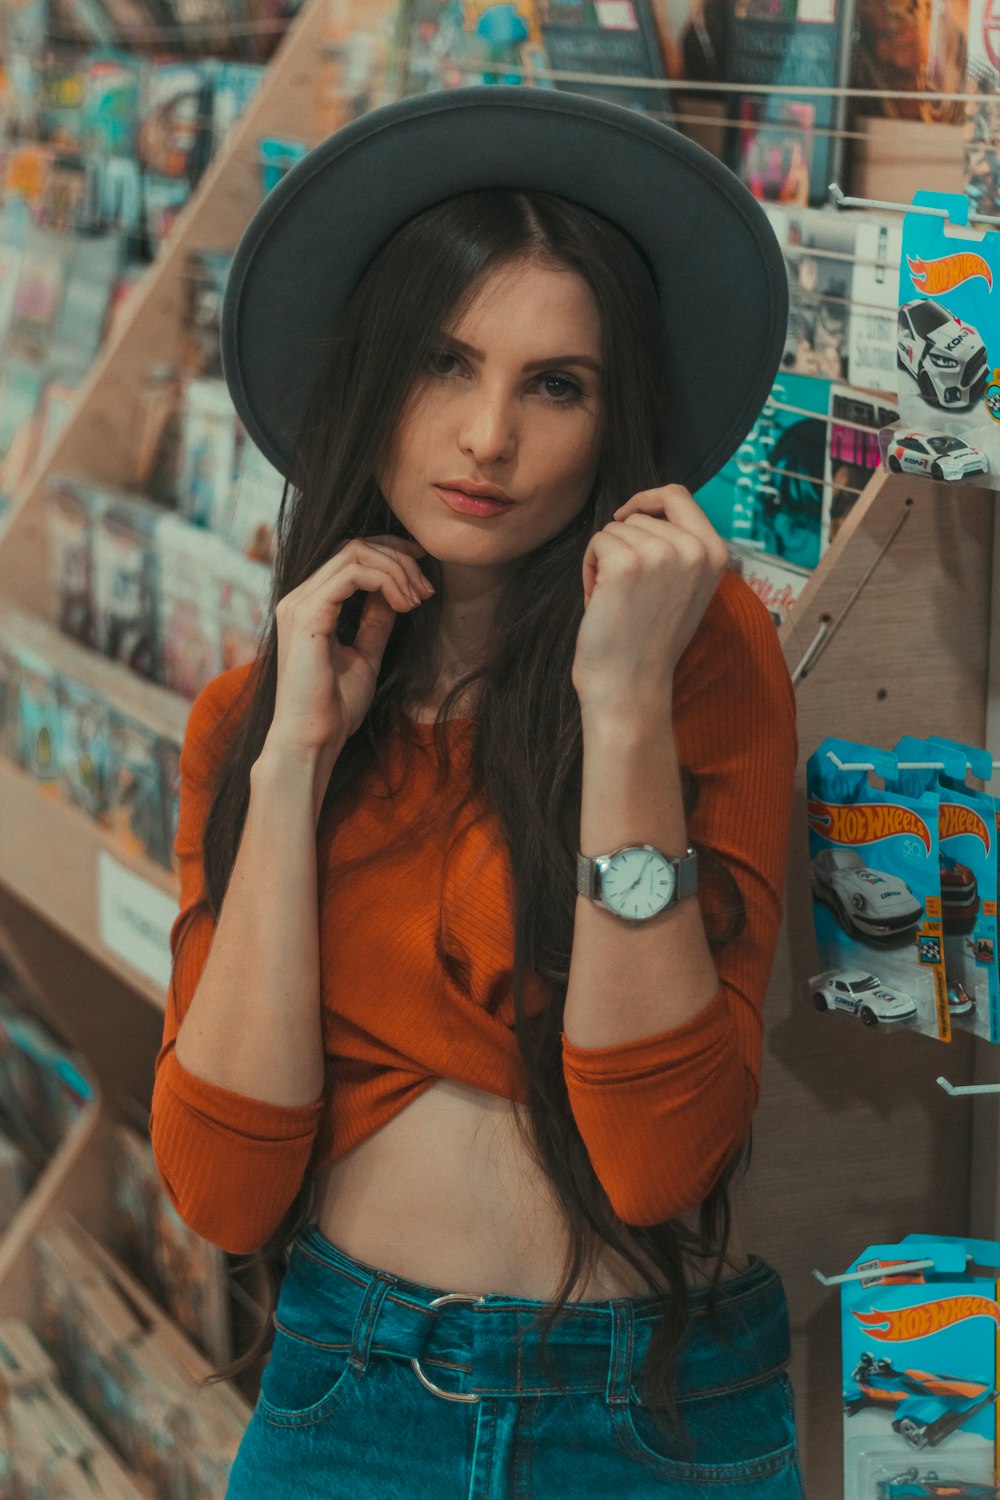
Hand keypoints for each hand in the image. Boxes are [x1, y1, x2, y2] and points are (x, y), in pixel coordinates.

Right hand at [269, 534, 433, 759]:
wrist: (312, 739)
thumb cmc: (334, 707)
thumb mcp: (365, 656)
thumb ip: (375, 622)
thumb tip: (395, 595)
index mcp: (309, 605)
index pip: (348, 555)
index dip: (389, 554)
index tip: (422, 571)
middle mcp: (299, 597)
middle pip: (353, 547)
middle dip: (398, 559)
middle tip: (426, 589)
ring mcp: (299, 603)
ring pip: (355, 554)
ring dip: (397, 570)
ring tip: (419, 598)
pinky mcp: (307, 615)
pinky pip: (352, 575)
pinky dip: (386, 582)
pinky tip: (405, 604)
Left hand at [571, 485, 728, 719]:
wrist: (631, 685)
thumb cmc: (648, 641)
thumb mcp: (685, 587)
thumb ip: (679, 549)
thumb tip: (649, 507)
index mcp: (715, 552)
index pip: (678, 495)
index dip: (647, 499)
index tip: (626, 517)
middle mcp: (694, 548)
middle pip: (640, 514)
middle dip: (622, 544)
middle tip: (625, 590)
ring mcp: (662, 553)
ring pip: (614, 529)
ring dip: (604, 559)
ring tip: (615, 600)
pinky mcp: (627, 563)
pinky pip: (596, 543)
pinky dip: (589, 569)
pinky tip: (600, 601)